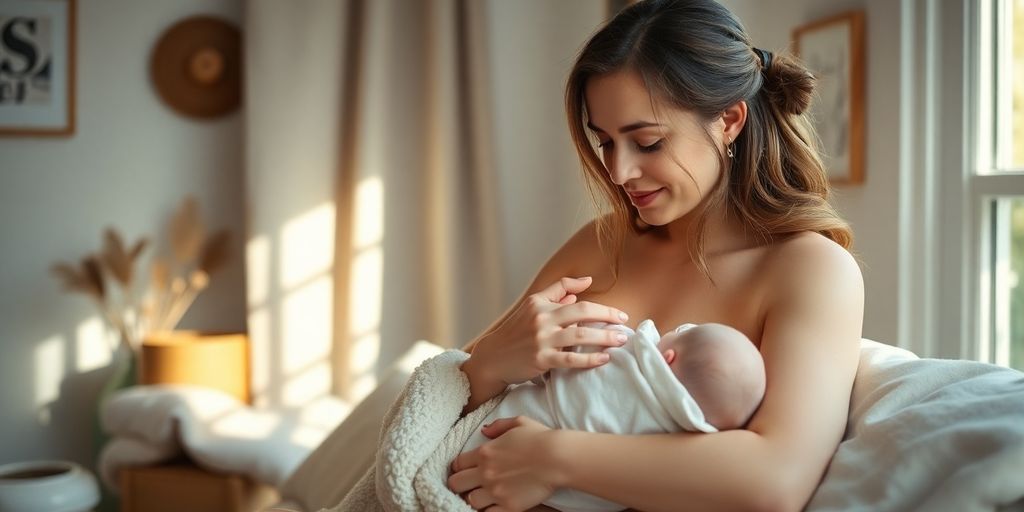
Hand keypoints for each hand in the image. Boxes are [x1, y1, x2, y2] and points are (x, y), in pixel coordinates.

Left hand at [448, 416, 564, 511]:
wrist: (558, 458)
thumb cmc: (541, 438)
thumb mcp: (519, 422)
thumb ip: (498, 426)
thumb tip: (484, 430)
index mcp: (484, 452)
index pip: (457, 464)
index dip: (458, 468)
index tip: (465, 470)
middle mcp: (485, 473)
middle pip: (456, 484)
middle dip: (459, 485)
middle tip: (468, 486)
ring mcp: (496, 491)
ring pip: (470, 501)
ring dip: (474, 499)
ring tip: (483, 497)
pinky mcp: (508, 506)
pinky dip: (488, 511)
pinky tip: (494, 506)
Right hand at [465, 276, 628, 385]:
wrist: (493, 358)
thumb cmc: (516, 332)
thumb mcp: (532, 306)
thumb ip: (557, 292)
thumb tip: (585, 282)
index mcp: (539, 303)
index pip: (576, 299)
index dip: (600, 305)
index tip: (618, 314)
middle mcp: (541, 318)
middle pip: (582, 312)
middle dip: (607, 316)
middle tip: (625, 323)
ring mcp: (541, 339)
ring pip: (580, 335)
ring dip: (604, 337)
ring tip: (620, 340)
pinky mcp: (541, 359)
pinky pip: (571, 358)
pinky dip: (590, 358)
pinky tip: (603, 359)